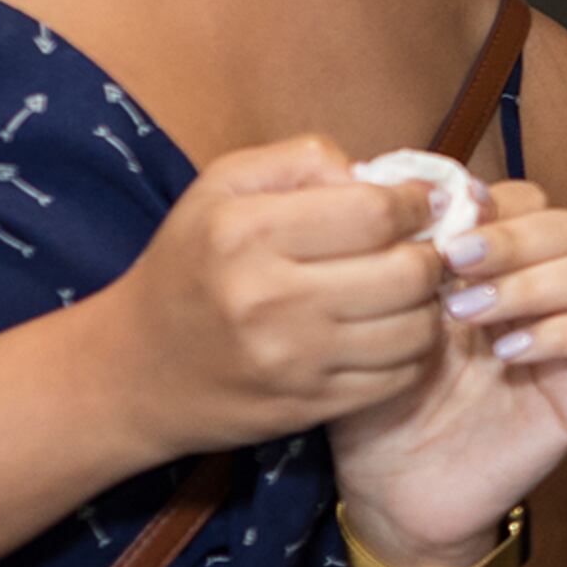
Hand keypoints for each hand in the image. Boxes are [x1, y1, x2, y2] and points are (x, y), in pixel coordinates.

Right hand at [90, 136, 447, 462]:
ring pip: (416, 328)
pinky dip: (412, 350)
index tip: (421, 201)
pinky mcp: (310, 406)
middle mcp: (270, 300)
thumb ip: (301, 161)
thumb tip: (381, 176)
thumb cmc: (190, 263)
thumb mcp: (222, 187)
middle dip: (433, 253)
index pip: (375, 212)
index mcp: (247, 233)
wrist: (134, 369)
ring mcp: (293, 362)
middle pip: (407, 272)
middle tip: (427, 246)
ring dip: (429, 303)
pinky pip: (400, 376)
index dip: (415, 202)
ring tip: (411, 289)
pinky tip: (392, 329)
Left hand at [331, 179, 566, 566]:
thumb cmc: (381, 402)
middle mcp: (541, 294)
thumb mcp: (379, 320)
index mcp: (496, 268)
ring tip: (472, 313)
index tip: (439, 229)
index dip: (492, 204)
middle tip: (455, 263)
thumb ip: (401, 258)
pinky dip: (563, 332)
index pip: (527, 200)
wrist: (392, 492)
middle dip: (512, 235)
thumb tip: (406, 187)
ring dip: (534, 280)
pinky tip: (507, 353)